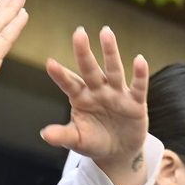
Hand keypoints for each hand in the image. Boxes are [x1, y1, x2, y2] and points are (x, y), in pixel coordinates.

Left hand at [43, 26, 149, 172]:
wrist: (119, 152)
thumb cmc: (95, 142)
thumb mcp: (77, 141)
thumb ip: (63, 136)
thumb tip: (44, 134)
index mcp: (80, 98)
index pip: (69, 84)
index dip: (60, 75)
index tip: (50, 63)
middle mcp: (98, 91)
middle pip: (90, 69)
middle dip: (84, 52)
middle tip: (79, 33)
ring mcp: (116, 94)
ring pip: (113, 70)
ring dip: (110, 52)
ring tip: (106, 32)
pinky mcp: (135, 102)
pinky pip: (138, 86)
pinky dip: (140, 74)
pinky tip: (140, 59)